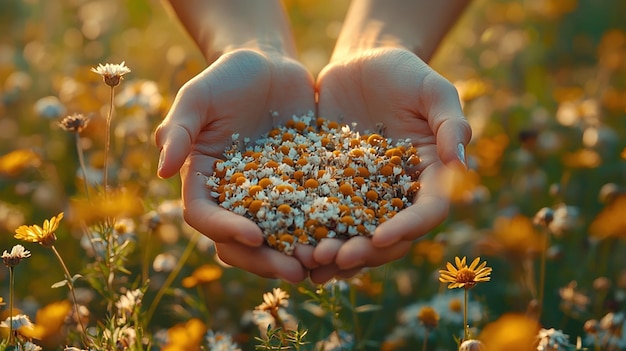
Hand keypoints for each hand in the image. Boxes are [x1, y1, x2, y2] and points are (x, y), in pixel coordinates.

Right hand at [155, 49, 315, 282]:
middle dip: (265, 259)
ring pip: (276, 237)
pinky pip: (309, 215)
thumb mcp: (199, 95)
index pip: (205, 216)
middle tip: (296, 271)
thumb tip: (162, 172)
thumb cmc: (227, 76)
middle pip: (240, 241)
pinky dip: (323, 231)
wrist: (269, 65)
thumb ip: (179, 129)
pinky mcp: (299, 187)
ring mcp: (268, 196)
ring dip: (296, 255)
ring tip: (324, 262)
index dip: (225, 230)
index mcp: (203, 179)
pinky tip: (346, 239)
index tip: (254, 235)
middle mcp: (233, 196)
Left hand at [311, 47, 471, 281]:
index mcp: (431, 177)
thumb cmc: (405, 73)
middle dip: (365, 251)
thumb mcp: (432, 89)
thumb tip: (460, 164)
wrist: (362, 63)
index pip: (427, 212)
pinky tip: (290, 245)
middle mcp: (400, 195)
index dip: (407, 228)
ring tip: (309, 261)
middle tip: (336, 258)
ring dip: (336, 253)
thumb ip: (450, 122)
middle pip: (389, 236)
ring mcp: (366, 195)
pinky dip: (312, 234)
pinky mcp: (334, 187)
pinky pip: (325, 216)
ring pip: (356, 235)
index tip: (381, 236)